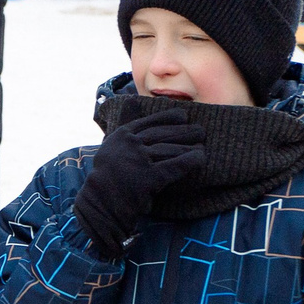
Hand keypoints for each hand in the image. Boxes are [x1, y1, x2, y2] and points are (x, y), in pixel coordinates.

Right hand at [74, 109, 206, 254]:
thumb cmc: (109, 175)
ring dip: (189, 147)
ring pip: (171, 149)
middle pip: (163, 134)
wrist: (101, 203)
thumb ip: (125, 125)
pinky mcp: (149, 177)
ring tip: (202, 146)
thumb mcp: (111, 145)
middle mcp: (130, 144)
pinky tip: (200, 159)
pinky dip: (190, 161)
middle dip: (185, 132)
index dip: (169, 117)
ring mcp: (139, 160)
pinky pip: (175, 166)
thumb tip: (132, 100)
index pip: (150, 122)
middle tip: (201, 131)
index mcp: (122, 135)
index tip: (183, 116)